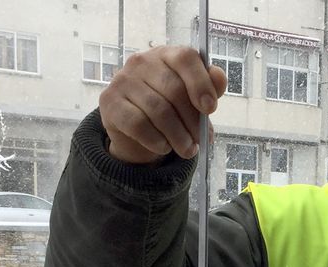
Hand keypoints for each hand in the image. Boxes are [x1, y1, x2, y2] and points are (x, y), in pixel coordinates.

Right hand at [98, 46, 227, 164]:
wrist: (136, 129)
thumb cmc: (170, 107)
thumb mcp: (192, 97)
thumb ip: (209, 87)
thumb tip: (219, 79)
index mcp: (167, 55)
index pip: (185, 58)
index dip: (200, 83)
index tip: (210, 108)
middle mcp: (142, 62)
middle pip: (174, 90)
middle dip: (192, 121)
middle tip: (200, 141)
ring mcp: (123, 80)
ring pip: (157, 110)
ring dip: (177, 136)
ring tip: (187, 150)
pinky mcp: (109, 101)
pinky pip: (138, 124)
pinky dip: (156, 140)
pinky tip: (164, 147)